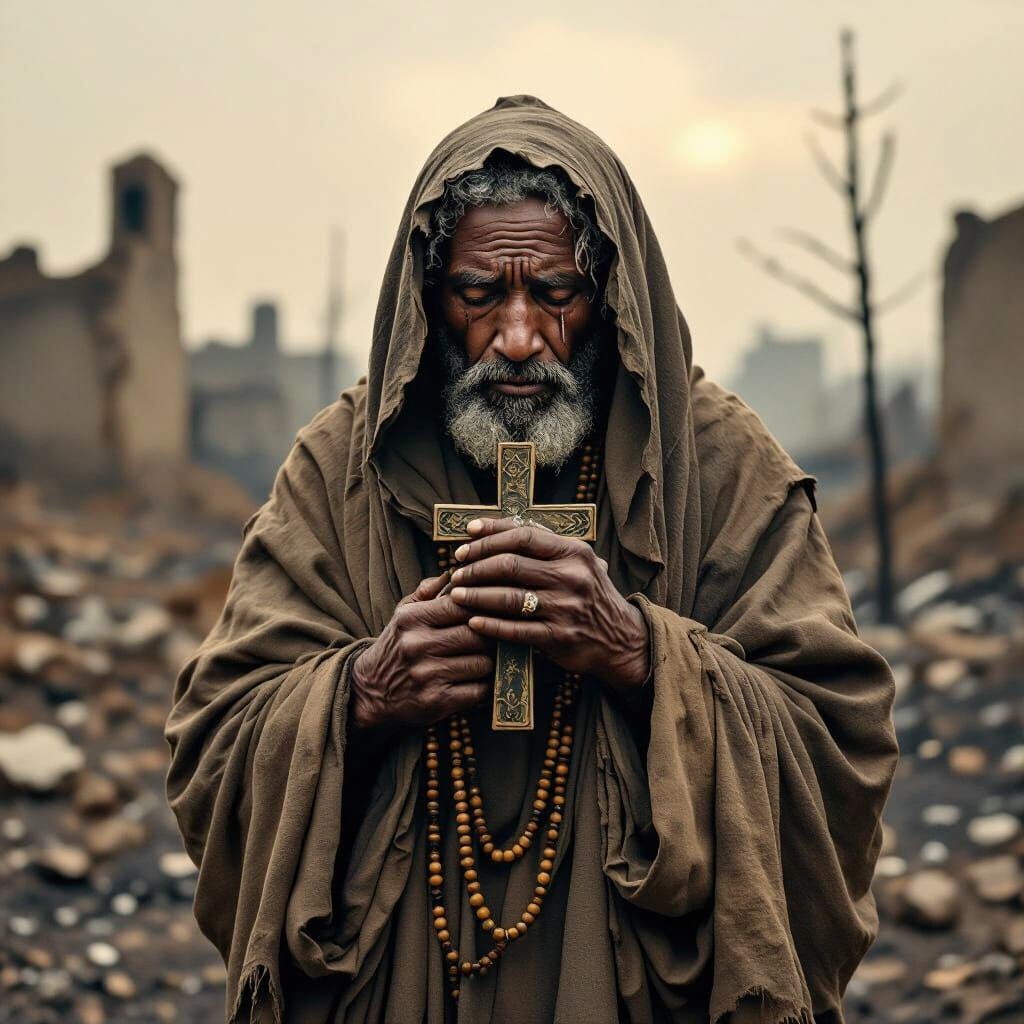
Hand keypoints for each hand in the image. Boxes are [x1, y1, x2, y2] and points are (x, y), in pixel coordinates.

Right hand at [350, 573, 492, 735]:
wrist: (370, 691)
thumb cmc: (397, 646)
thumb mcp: (404, 615)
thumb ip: (428, 592)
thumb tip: (454, 572)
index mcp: (412, 619)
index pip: (460, 605)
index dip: (483, 607)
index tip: (493, 611)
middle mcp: (418, 645)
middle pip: (477, 635)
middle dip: (492, 637)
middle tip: (498, 637)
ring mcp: (427, 675)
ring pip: (482, 663)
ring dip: (490, 663)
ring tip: (486, 659)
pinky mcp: (436, 702)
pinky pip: (478, 690)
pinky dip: (484, 686)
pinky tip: (477, 681)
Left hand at [447, 518, 649, 695]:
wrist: (621, 639)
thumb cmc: (588, 594)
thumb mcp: (577, 562)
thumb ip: (544, 547)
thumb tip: (493, 529)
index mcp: (574, 553)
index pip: (523, 536)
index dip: (490, 535)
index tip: (466, 537)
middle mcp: (571, 578)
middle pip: (510, 564)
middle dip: (476, 566)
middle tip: (456, 571)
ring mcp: (565, 608)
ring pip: (508, 597)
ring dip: (476, 595)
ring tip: (457, 594)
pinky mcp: (558, 637)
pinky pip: (515, 629)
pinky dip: (490, 625)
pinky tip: (473, 621)